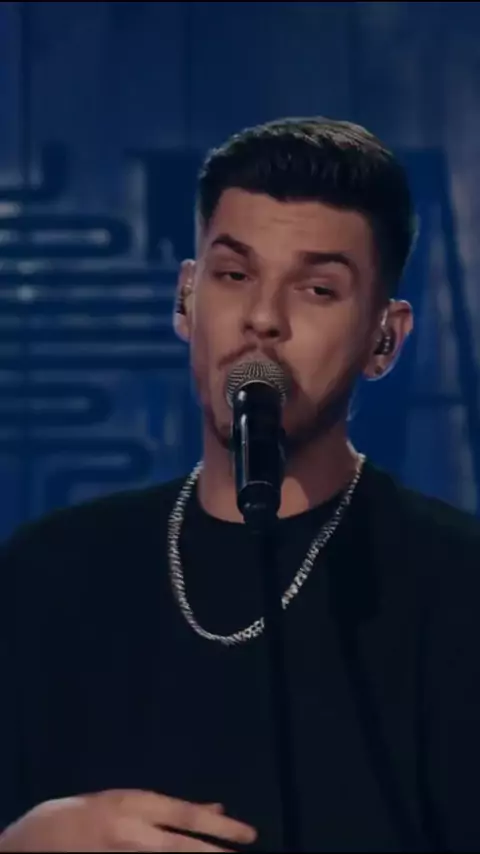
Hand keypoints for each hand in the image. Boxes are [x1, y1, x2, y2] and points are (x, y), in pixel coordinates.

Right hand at [0, 789, 256, 851]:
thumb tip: (213, 809)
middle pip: (183, 846)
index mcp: (136, 805)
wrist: (37, 839)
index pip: (186, 816)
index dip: (219, 826)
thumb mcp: (126, 801)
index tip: (248, 835)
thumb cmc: (85, 812)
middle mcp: (133, 833)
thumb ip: (167, 809)